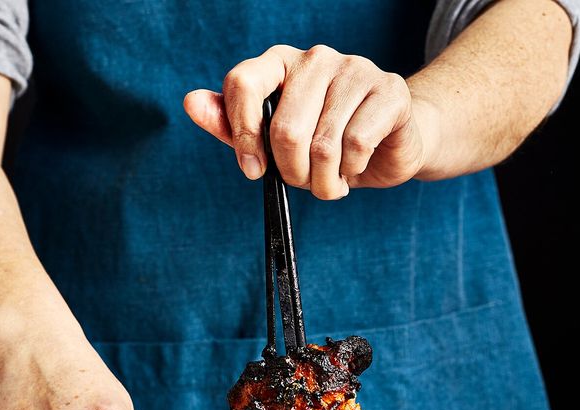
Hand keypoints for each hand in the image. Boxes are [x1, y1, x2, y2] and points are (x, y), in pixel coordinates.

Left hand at [184, 44, 438, 198]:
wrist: (387, 146)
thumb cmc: (322, 145)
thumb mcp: (271, 143)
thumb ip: (231, 126)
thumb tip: (191, 103)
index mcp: (279, 64)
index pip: (243, 83)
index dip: (243, 134)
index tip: (253, 169)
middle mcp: (315, 58)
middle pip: (285, 129)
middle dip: (293, 173)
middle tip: (305, 182)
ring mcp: (355, 69)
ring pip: (322, 144)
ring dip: (324, 182)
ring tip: (331, 182)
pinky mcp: (388, 90)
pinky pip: (355, 145)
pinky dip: (351, 171)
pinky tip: (355, 167)